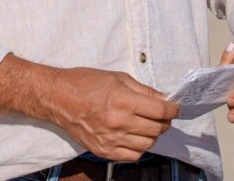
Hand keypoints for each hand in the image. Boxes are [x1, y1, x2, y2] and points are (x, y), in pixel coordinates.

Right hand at [41, 67, 179, 161]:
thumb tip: (163, 98)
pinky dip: (139, 148)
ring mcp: (110, 139)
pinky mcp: (102, 151)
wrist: (58, 98)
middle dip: (165, 122)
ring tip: (149, 126)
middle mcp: (118, 122)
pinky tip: (136, 137)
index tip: (175, 107)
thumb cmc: (86, 82)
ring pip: (147, 144)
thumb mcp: (118, 77)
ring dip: (153, 135)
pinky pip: (131, 156)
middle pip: (156, 129)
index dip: (172, 109)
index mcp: (123, 100)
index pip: (159, 111)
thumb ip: (143, 90)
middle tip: (163, 116)